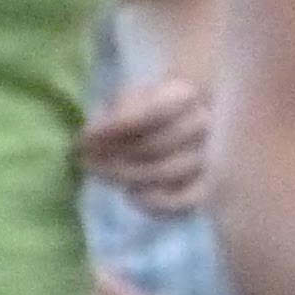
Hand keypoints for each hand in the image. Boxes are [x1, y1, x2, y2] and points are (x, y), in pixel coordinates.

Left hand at [77, 74, 213, 215]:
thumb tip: (92, 138)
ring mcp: (210, 154)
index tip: (83, 138)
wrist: (190, 115)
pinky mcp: (207, 184)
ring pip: (171, 171)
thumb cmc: (154, 104)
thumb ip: (119, 111)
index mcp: (188, 92)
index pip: (151, 113)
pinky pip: (188, 199)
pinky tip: (132, 195)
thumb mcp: (134, 95)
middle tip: (85, 160)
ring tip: (101, 174)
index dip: (113, 129)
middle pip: (158, 145)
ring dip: (128, 175)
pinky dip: (159, 202)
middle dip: (115, 155)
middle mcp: (206, 123)